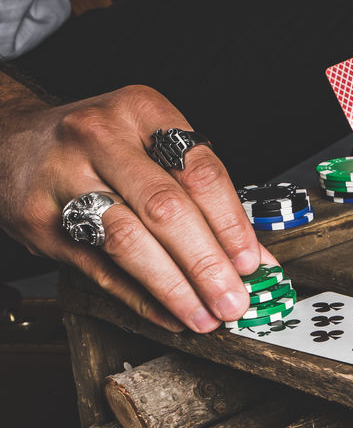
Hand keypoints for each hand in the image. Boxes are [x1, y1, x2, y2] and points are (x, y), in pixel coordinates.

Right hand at [0, 85, 261, 331]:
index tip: (251, 263)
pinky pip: (99, 268)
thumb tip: (252, 256)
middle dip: (206, 264)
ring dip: (175, 288)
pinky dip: (140, 298)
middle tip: (234, 300)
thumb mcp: (151, 146)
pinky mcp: (40, 220)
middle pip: (165, 209)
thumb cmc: (98, 145)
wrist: (10, 139)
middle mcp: (99, 138)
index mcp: (140, 111)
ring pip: (128, 241)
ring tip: (206, 316)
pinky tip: (169, 315)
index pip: (200, 173)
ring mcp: (63, 178)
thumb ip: (202, 196)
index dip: (231, 224)